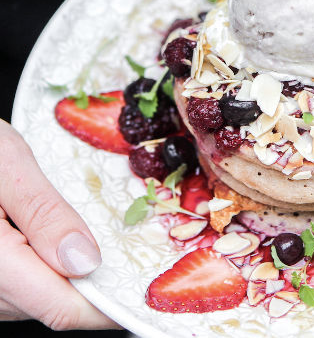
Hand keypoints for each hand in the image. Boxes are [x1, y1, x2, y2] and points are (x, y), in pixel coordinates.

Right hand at [0, 121, 117, 329]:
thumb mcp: (6, 162)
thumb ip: (43, 213)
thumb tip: (85, 263)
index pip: (60, 306)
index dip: (108, 306)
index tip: (144, 292)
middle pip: (48, 307)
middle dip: (93, 288)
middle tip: (132, 259)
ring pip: (32, 301)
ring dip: (67, 280)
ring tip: (94, 245)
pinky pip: (15, 288)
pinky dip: (42, 271)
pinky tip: (54, 244)